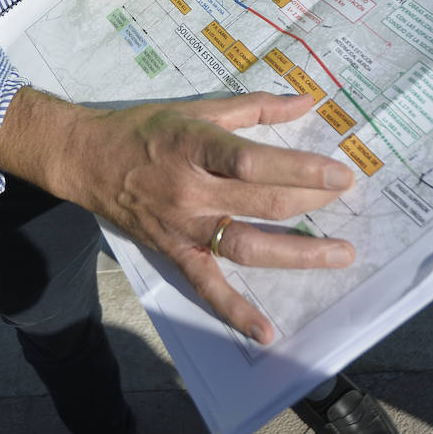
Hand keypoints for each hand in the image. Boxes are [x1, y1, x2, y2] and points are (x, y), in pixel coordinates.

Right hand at [0, 88, 356, 343]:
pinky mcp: (174, 252)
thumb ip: (254, 107)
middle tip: (346, 197)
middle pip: (263, 202)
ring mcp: (184, 226)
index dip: (302, 169)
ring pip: (248, 245)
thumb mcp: (197, 107)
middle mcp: (191, 190)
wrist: (86, 159)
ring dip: (298, 253)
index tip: (341, 173)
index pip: (257, 162)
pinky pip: (207, 286)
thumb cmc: (144, 128)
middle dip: (312, 201)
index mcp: (197, 147)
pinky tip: (265, 331)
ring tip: (339, 254)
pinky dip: (234, 311)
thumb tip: (306, 102)